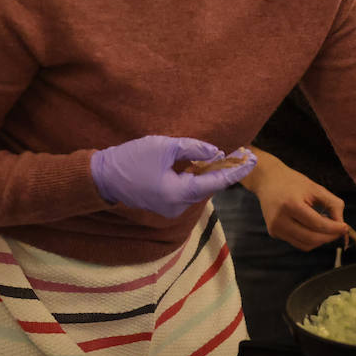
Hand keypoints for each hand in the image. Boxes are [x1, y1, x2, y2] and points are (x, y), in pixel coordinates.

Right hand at [90, 136, 253, 217]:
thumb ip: (193, 149)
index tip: (252, 159)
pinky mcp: (164, 204)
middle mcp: (178, 206)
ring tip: (226, 156)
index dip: (236, 170)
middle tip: (243, 153)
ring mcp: (170, 208)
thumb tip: (216, 153)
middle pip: (208, 186)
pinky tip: (202, 163)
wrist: (102, 177)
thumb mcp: (165, 147)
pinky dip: (195, 177)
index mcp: (179, 194)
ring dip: (210, 172)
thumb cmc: (131, 159)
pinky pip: (186, 189)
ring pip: (197, 188)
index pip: (215, 183)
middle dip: (225, 170)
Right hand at [243, 150, 347, 250]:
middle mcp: (279, 219)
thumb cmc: (293, 182)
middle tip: (340, 231)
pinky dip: (310, 240)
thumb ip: (333, 204)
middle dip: (329, 237)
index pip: (316, 223)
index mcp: (290, 204)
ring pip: (305, 245)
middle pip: (311, 238)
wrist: (267, 180)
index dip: (334, 228)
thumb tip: (342, 225)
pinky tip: (315, 229)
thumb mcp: (316, 188)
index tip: (346, 227)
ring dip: (320, 240)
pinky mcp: (274, 233)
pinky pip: (297, 243)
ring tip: (328, 229)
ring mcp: (275, 228)